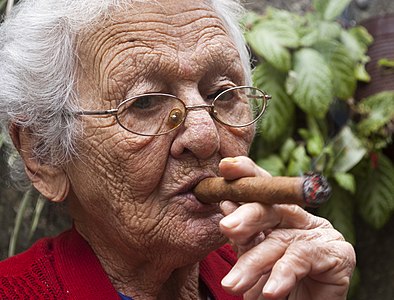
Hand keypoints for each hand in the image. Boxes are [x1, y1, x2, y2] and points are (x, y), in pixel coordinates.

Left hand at [218, 156, 355, 299]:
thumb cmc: (273, 286)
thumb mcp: (253, 257)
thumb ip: (243, 234)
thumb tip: (226, 203)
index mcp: (278, 215)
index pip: (262, 190)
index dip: (246, 174)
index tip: (226, 166)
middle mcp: (299, 219)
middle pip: (272, 207)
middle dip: (248, 215)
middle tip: (226, 227)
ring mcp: (320, 234)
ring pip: (282, 239)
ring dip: (255, 262)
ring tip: (233, 284)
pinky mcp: (339, 253)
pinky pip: (305, 257)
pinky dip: (284, 274)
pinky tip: (271, 291)